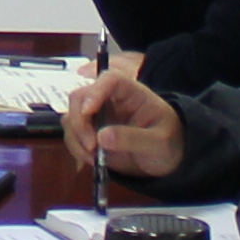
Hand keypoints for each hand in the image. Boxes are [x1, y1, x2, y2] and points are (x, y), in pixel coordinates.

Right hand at [63, 62, 180, 178]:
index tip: (89, 111)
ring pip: (71, 116)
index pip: (109, 80)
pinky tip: (92, 160)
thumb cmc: (168, 141)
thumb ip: (134, 138)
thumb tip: (102, 137)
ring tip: (94, 158)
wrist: (166, 157)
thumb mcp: (159, 142)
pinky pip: (72, 134)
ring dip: (76, 138)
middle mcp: (110, 99)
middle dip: (80, 122)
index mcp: (131, 92)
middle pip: (80, 96)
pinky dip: (76, 148)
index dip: (95, 91)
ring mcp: (98, 114)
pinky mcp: (90, 131)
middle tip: (91, 147)